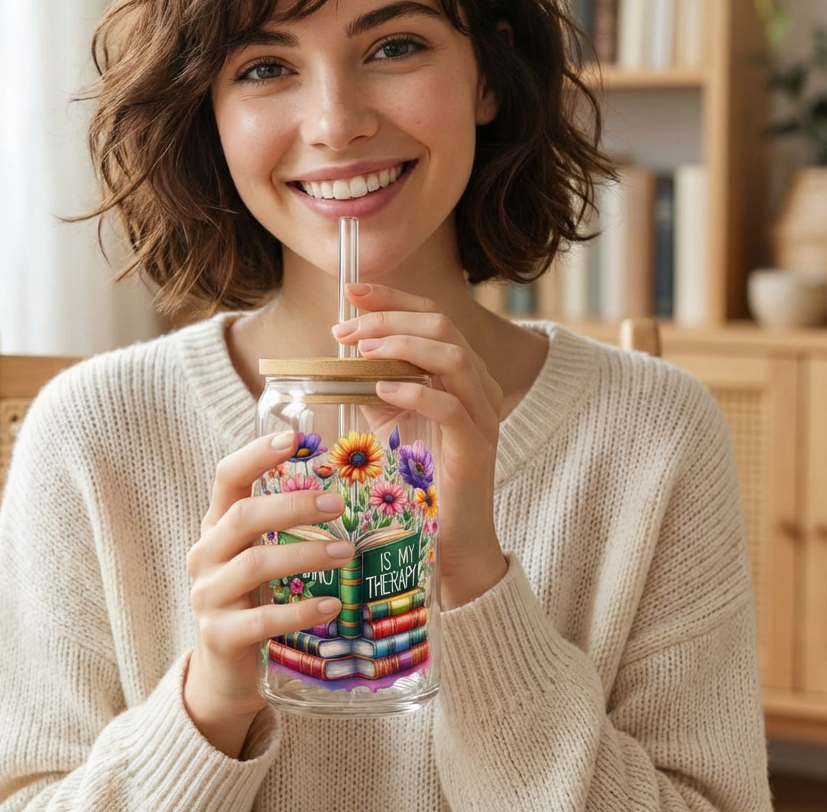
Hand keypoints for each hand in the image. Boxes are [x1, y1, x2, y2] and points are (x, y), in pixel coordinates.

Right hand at [184, 431, 354, 757]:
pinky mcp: (219, 636)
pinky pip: (261, 620)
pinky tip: (331, 605)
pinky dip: (299, 611)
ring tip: (347, 554)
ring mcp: (208, 596)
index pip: (226, 478)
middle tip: (337, 504)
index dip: (255, 454)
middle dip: (293, 506)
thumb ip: (284, 528)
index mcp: (216, 528)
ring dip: (306, 555)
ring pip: (255, 564)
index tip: (294, 438)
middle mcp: (205, 554)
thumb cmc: (253, 600)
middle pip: (243, 516)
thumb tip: (347, 489)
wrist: (225, 672)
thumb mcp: (259, 556)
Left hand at [332, 283, 507, 610]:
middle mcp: (480, 383)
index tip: (351, 290)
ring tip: (362, 350)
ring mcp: (484, 413)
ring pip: (452, 356)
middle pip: (441, 326)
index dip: (392, 298)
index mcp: (462, 371)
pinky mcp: (477, 445)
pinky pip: (450, 406)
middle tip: (345, 329)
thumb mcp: (391, 418)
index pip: (432, 315)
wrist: (452, 537)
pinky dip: (415, 389)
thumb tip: (342, 351)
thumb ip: (374, 382)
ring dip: (402, 346)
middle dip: (388, 320)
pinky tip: (382, 389)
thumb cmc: (421, 476)